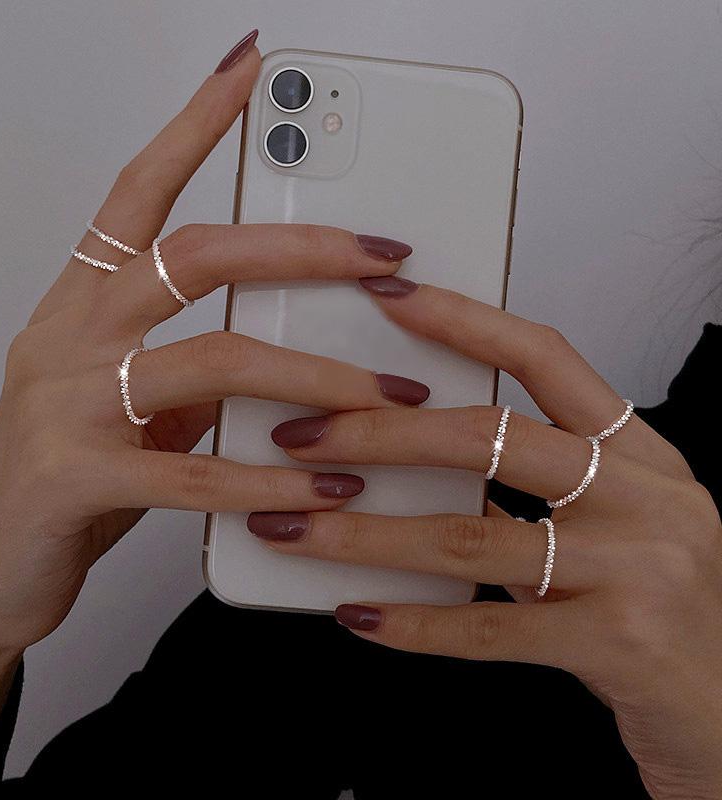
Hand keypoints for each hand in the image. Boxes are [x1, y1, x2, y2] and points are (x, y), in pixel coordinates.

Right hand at [0, 32, 427, 790]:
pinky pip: (197, 470)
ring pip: (213, 360)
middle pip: (194, 257)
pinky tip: (330, 488)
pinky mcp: (75, 479)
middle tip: (383, 254)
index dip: (195, 127)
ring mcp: (66, 406)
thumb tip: (274, 369)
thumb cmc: (67, 483)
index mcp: (81, 308)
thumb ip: (184, 379)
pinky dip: (274, 478)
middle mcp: (69, 339)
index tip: (252, 73)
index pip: (140, 193)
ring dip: (315, 379)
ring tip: (387, 396)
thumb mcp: (126, 412)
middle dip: (301, 249)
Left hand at [251, 277, 721, 798]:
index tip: (389, 297)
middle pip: (491, 437)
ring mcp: (637, 569)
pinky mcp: (617, 644)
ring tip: (298, 528)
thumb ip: (536, 484)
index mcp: (639, 451)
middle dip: (381, 433)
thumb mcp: (615, 518)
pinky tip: (359, 613)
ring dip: (369, 534)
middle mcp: (644, 497)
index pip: (544, 357)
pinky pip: (487, 629)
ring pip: (471, 536)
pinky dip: (414, 623)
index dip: (463, 321)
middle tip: (303, 433)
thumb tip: (416, 455)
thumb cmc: (661, 599)